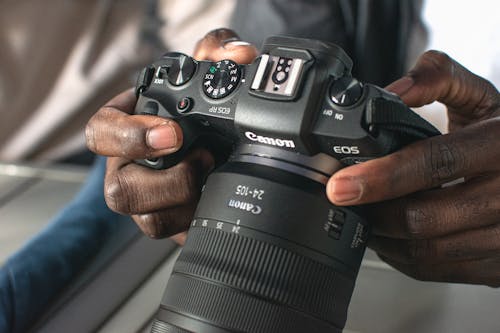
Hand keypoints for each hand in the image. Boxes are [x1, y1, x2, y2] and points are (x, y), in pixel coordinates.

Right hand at [85, 29, 257, 242]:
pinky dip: (198, 219)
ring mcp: (149, 200)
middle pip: (119, 192)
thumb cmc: (202, 106)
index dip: (129, 136)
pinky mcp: (170, 222)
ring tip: (214, 177)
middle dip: (167, 182)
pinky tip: (215, 198)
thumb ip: (219, 51)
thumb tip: (238, 56)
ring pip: (147, 220)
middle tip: (206, 159)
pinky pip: (176, 235)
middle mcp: (130, 167)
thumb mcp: (209, 70)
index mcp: (127, 128)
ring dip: (187, 202)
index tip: (174, 134)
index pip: (100, 133)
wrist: (224, 144)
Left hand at [327, 50, 499, 285]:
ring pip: (427, 252)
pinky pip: (437, 271)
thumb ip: (438, 78)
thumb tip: (391, 92)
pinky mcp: (499, 265)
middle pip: (425, 217)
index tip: (341, 185)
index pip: (437, 162)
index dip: (383, 176)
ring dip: (383, 238)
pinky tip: (391, 237)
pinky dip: (403, 258)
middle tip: (345, 201)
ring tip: (364, 215)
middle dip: (373, 212)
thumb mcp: (481, 96)